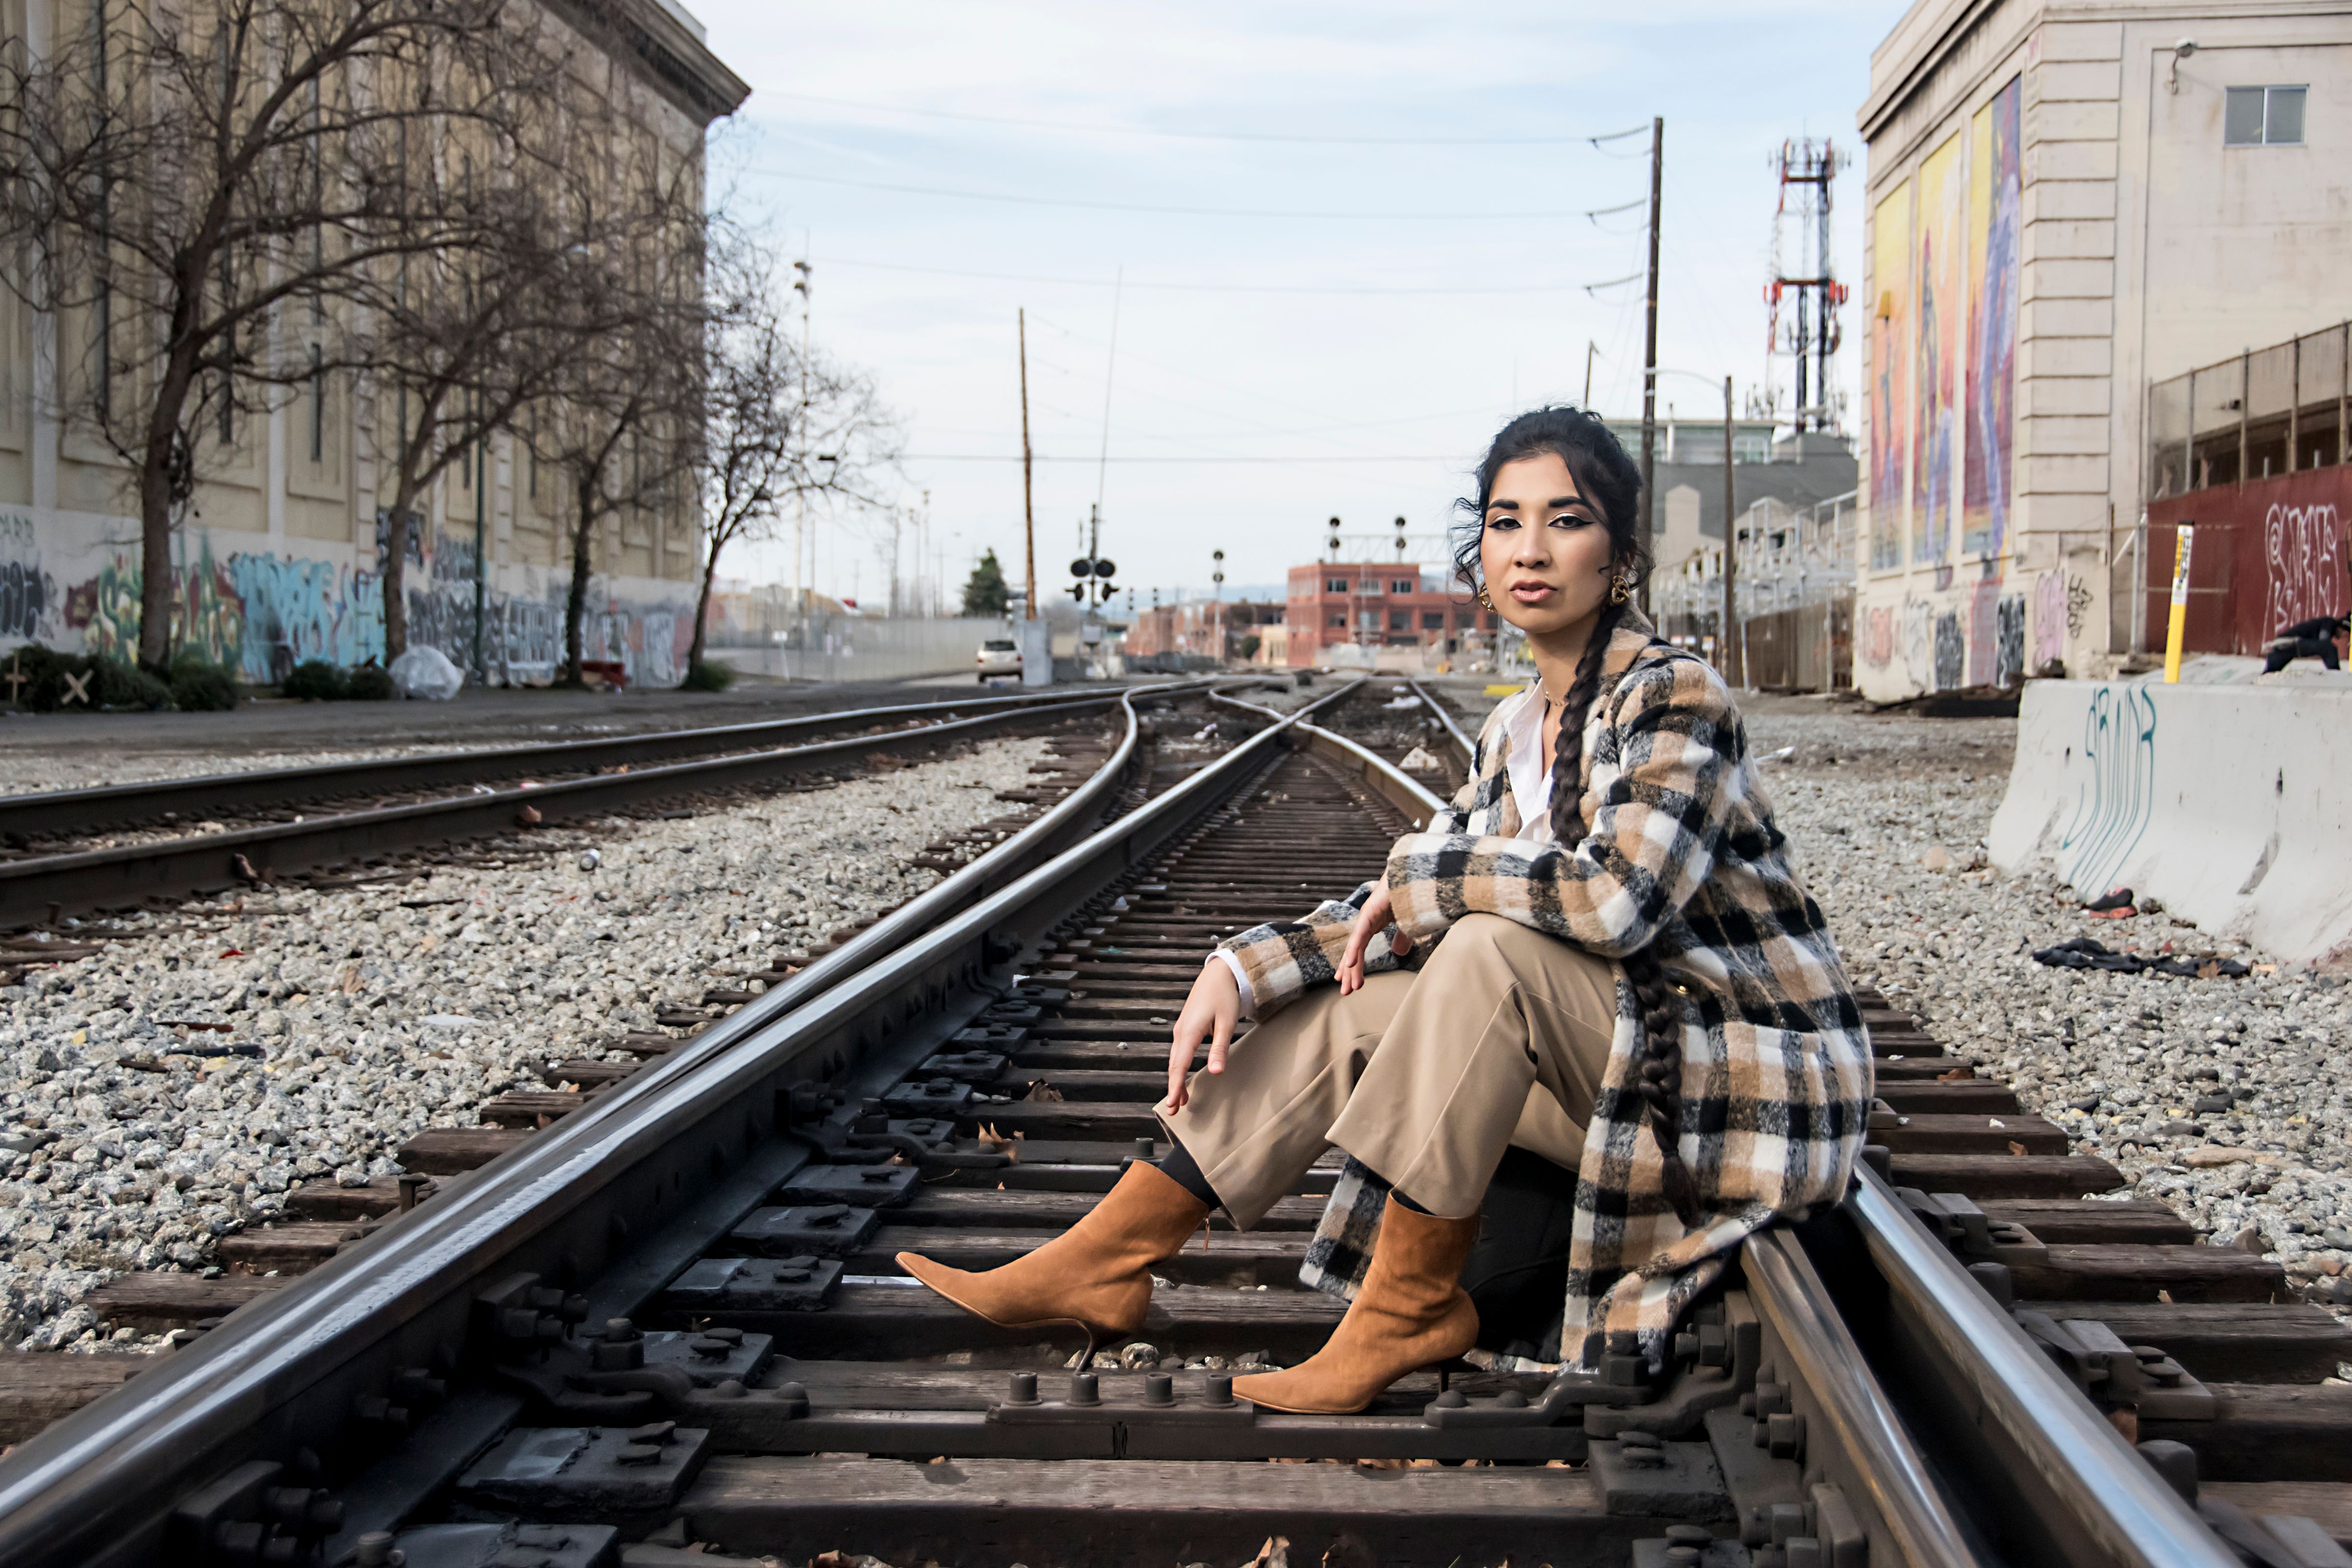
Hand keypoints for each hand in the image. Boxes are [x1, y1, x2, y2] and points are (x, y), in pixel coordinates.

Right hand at [1162, 958, 1239, 1114]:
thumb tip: (1216, 1073)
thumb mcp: (1226, 1023)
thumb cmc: (1224, 996)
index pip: (1179, 1066)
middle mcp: (1180, 1032)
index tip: (1172, 1104)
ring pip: (1175, 1060)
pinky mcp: (1186, 1027)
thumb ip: (1219, 1049)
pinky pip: (1179, 1052)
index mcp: (1189, 1032)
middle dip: (1173, 1088)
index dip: (1175, 1087)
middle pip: (1173, 1066)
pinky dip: (1179, 1068)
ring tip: (1180, 1101)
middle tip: (1173, 1111)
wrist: (1219, 973)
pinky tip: (1184, 1076)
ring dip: (1176, 1080)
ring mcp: (1181, 1029)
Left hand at [1336, 881, 1411, 994]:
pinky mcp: (1369, 912)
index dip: (1353, 965)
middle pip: (1354, 951)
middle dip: (1349, 972)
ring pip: (1354, 947)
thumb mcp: (1406, 924)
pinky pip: (1360, 934)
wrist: (1413, 874)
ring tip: (1346, 985)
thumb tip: (1399, 953)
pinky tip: (1348, 963)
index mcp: (1373, 924)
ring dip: (1350, 967)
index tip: (1347, 982)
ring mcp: (1366, 917)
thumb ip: (1402, 938)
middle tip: (1345, 991)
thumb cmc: (1410, 894)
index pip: (1360, 949)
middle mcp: (1366, 922)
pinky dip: (1353, 949)